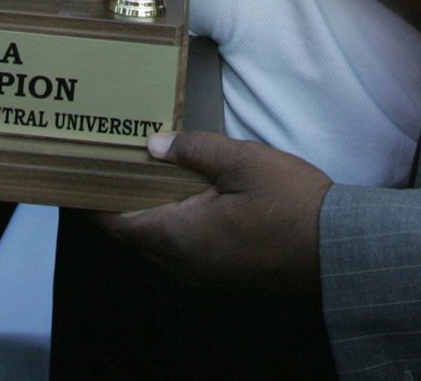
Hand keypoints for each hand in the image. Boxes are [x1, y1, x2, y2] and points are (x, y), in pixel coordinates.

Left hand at [100, 130, 330, 293]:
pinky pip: (184, 250)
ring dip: (149, 214)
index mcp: (179, 236)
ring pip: (161, 244)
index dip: (95, 202)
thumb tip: (155, 145)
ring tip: (148, 173)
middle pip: (135, 235)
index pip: (117, 225)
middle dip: (120, 203)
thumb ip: (195, 150)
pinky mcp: (226, 274)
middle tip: (115, 164)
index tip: (83, 176)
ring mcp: (206, 274)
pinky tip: (188, 195)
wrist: (337, 248)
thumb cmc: (290, 204)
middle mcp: (184, 263)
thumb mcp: (242, 161)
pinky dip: (174, 224)